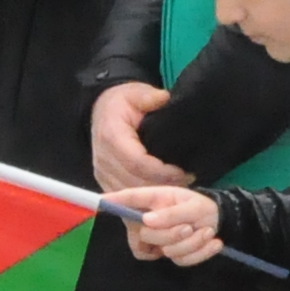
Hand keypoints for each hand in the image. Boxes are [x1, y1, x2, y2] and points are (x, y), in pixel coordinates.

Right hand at [90, 80, 190, 194]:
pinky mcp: (104, 181)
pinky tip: (163, 193)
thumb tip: (164, 98)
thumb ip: (149, 96)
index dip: (161, 172)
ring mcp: (102, 172)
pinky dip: (144, 198)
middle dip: (162, 186)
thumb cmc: (121, 103)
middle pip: (135, 182)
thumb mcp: (135, 92)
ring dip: (155, 194)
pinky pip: (125, 196)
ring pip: (130, 193)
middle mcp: (104, 159)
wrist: (101, 112)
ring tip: (179, 187)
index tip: (183, 172)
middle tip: (188, 181)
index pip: (137, 162)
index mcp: (112, 137)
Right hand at [111, 183, 223, 266]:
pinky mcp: (174, 255)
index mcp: (152, 202)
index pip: (128, 200)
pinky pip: (182, 261)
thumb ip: (171, 213)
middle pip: (146, 235)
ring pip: (167, 251)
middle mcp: (151, 222)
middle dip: (170, 234)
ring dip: (191, 244)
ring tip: (207, 231)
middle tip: (188, 227)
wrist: (218, 220)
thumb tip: (147, 220)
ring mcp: (161, 241)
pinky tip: (214, 243)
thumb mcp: (191, 204)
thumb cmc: (199, 206)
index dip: (113, 201)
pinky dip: (201, 253)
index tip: (100, 201)